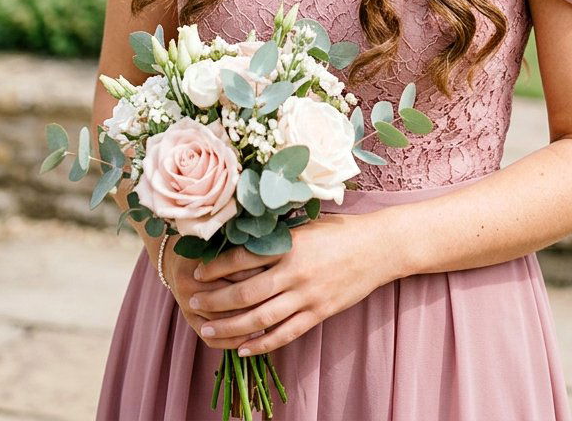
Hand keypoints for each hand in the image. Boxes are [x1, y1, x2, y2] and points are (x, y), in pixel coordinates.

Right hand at [161, 236, 269, 342]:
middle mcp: (188, 286)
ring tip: (271, 324)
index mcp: (199, 262)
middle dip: (255, 303)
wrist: (177, 261)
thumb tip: (273, 254)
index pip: (235, 273)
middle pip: (228, 300)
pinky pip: (213, 340)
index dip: (259, 275)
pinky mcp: (190, 322)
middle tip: (280, 303)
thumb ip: (242, 247)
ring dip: (246, 326)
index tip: (279, 277)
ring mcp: (186, 307)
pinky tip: (252, 338)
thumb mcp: (222, 241)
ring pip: (221, 322)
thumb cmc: (208, 246)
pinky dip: (233, 341)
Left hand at [186, 213, 390, 355]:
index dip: (215, 268)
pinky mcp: (319, 313)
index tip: (195, 272)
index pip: (242, 258)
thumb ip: (277, 235)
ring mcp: (307, 296)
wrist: (378, 247)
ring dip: (229, 327)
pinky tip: (242, 348)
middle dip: (214, 301)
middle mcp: (295, 271)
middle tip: (193, 304)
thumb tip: (240, 239)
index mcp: (289, 243)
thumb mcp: (305, 224)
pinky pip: (285, 334)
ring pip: (260, 319)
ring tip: (207, 330)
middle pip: (245, 293)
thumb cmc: (340, 230)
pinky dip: (261, 344)